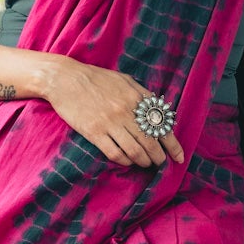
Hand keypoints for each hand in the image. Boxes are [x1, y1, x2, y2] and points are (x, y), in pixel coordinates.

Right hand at [40, 56, 184, 169]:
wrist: (65, 79)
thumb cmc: (96, 79)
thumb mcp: (124, 80)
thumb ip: (142, 95)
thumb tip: (159, 111)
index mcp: (137, 97)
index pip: (162, 125)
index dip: (173, 145)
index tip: (178, 157)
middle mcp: (127, 111)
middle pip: (150, 142)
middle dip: (158, 157)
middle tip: (159, 163)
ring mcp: (110, 122)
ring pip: (135, 151)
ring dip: (143, 162)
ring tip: (145, 164)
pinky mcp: (94, 132)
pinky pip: (115, 153)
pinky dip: (125, 161)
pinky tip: (127, 161)